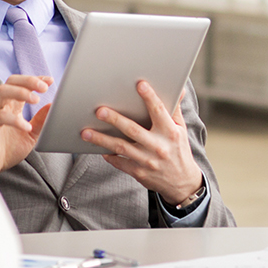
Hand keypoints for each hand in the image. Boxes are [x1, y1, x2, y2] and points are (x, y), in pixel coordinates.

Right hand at [0, 75, 52, 175]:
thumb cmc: (9, 149)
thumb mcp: (31, 134)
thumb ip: (41, 121)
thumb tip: (53, 105)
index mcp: (11, 105)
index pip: (21, 84)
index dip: (35, 80)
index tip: (50, 80)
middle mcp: (0, 106)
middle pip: (10, 82)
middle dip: (28, 81)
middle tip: (44, 88)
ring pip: (2, 92)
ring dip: (20, 92)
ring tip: (36, 100)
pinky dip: (15, 120)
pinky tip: (27, 127)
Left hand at [80, 81, 203, 204]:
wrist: (182, 182)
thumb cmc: (179, 150)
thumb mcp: (181, 130)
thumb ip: (175, 110)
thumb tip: (179, 89)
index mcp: (170, 133)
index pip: (159, 112)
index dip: (150, 98)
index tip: (140, 85)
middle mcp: (158, 147)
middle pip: (133, 130)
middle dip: (115, 119)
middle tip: (100, 111)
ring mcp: (147, 161)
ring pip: (121, 147)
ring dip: (102, 139)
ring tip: (85, 132)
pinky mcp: (138, 172)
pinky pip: (119, 162)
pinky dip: (108, 155)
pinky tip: (99, 148)